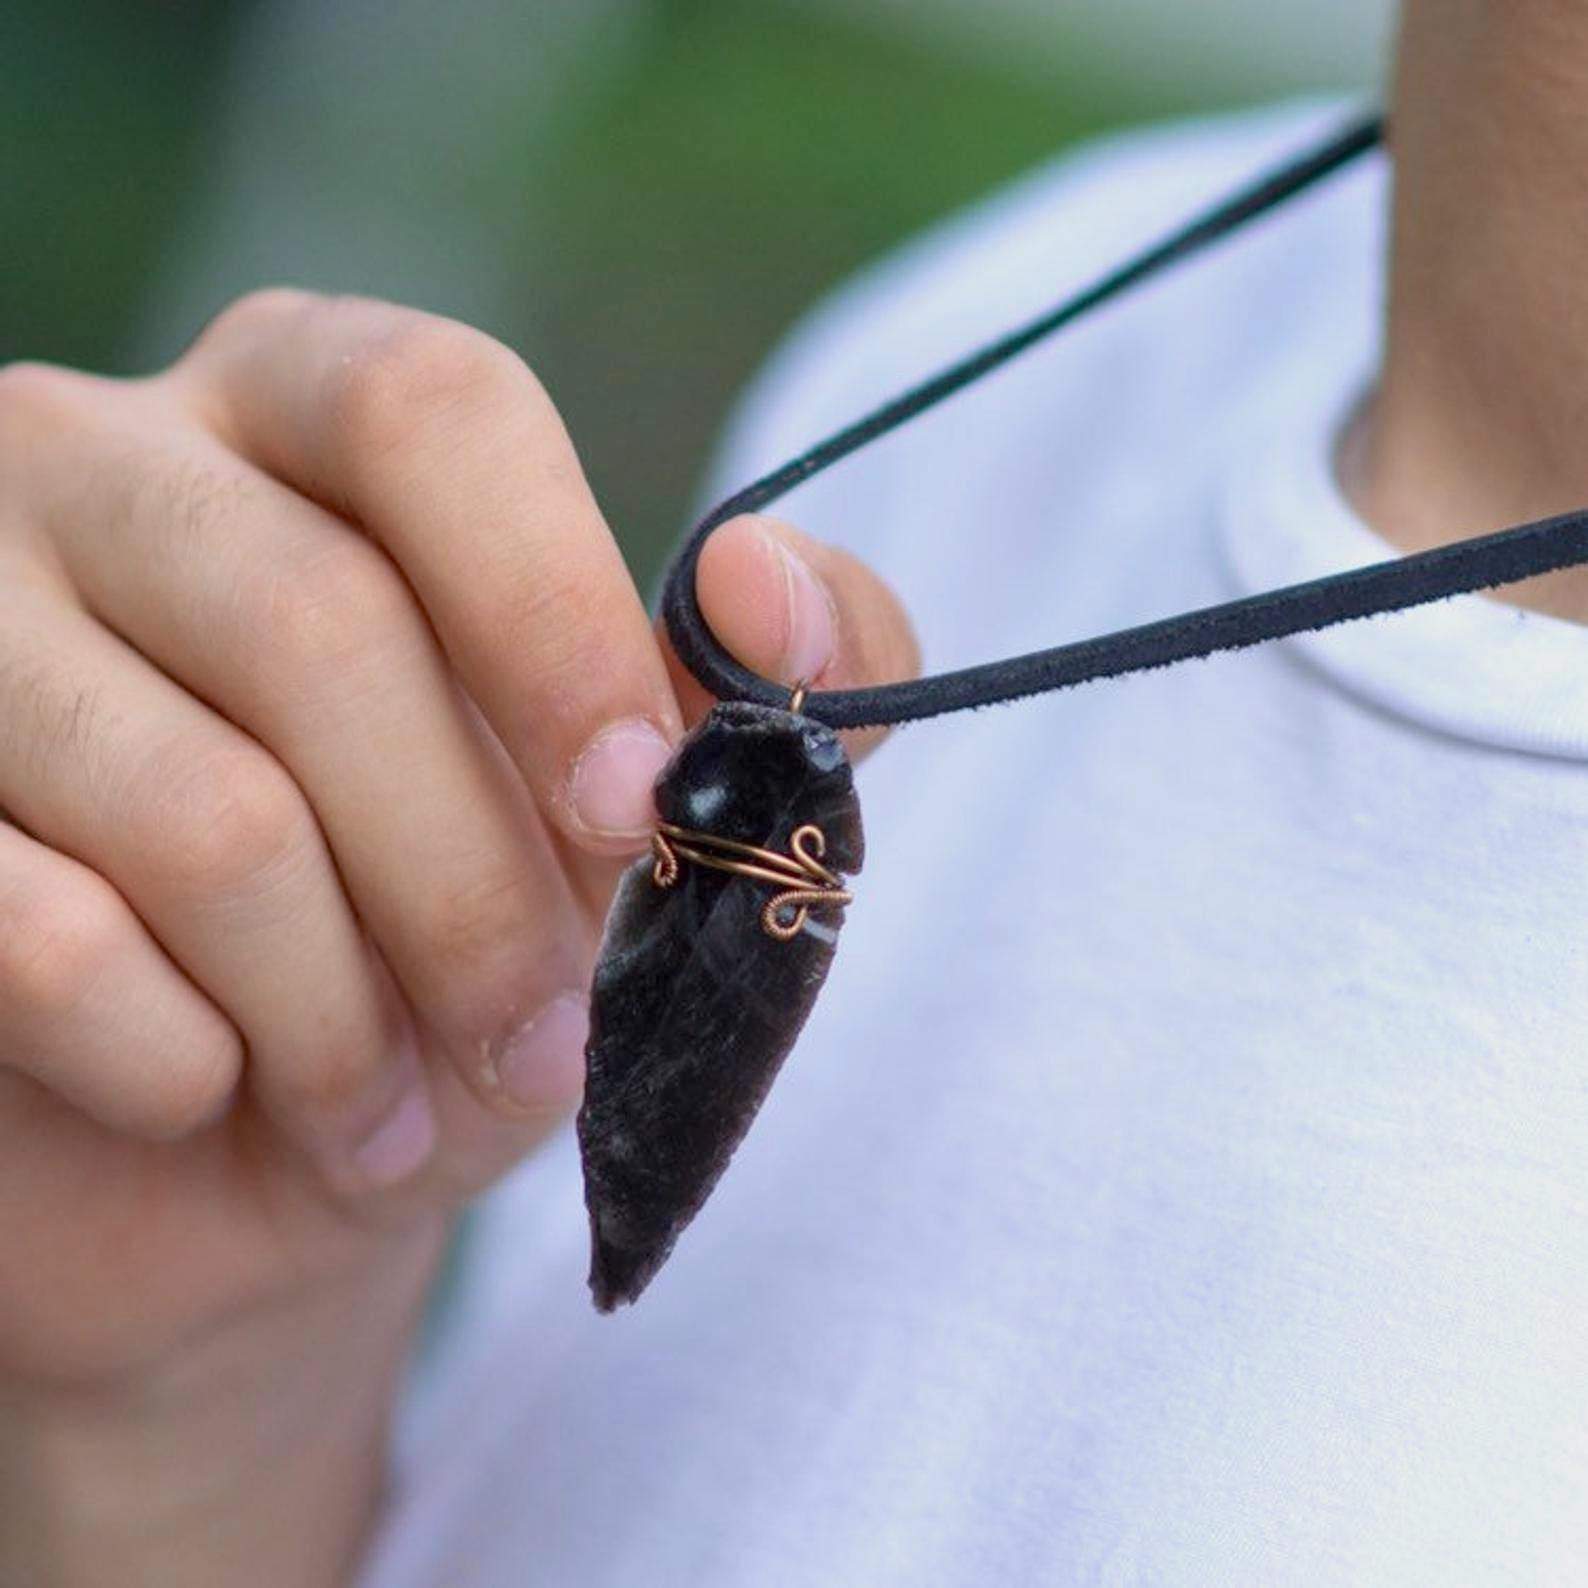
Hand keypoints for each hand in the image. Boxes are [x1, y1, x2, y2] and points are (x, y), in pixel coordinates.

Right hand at [0, 290, 917, 1582]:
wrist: (251, 1139)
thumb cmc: (450, 945)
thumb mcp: (628, 822)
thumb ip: (745, 697)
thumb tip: (758, 586)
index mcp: (309, 414)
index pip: (434, 410)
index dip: (554, 613)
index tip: (632, 810)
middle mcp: (106, 465)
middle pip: (319, 626)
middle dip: (473, 890)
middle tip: (539, 1038)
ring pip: (201, 815)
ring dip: (346, 1013)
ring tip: (391, 1099)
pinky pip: (48, 945)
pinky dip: (185, 1066)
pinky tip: (212, 1087)